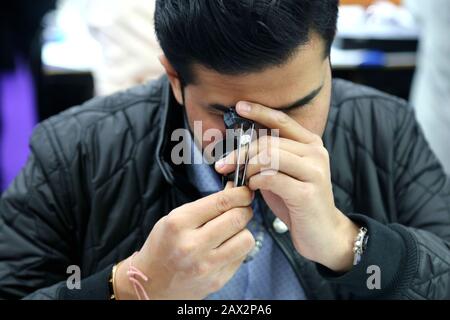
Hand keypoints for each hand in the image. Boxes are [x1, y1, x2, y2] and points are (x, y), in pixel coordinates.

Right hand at [115, 184, 254, 299]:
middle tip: (242, 208)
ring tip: (232, 230)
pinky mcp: (216, 280)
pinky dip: (238, 248)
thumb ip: (205, 206)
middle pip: (237, 219)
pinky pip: (241, 256)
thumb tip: (234, 192)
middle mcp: (193, 245)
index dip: (240, 194)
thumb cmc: (163, 246)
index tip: (245, 191)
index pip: (221, 202)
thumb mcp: (175, 218)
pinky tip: (226, 247)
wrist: (151, 283)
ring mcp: (206, 266)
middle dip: (245, 209)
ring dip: (243, 230)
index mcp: (179, 223)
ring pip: (246, 239)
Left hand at [215, 102, 358, 271]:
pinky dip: (255, 182)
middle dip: (240, 153)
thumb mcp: (283, 172)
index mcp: (311, 143)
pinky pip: (271, 178)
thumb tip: (241, 142)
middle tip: (222, 165)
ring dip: (247, 168)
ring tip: (242, 180)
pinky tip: (253, 189)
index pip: (282, 120)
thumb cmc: (297, 201)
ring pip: (269, 157)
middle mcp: (316, 153)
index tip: (239, 106)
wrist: (323, 233)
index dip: (260, 111)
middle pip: (268, 142)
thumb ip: (269, 156)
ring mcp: (314, 172)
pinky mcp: (307, 193)